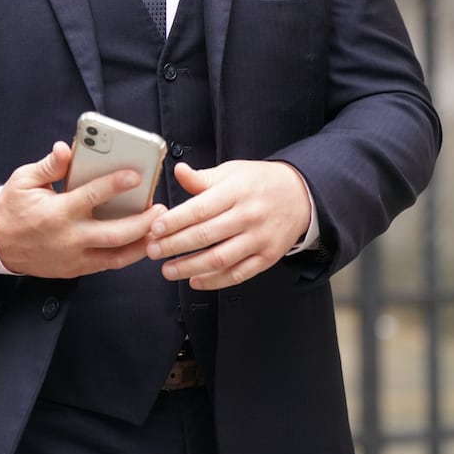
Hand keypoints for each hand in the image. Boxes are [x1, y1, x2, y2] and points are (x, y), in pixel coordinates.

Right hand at [0, 140, 163, 277]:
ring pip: (117, 256)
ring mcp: (74, 258)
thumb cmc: (12, 208)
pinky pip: (108, 264)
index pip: (92, 197)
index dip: (116, 185)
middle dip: (143, 222)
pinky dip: (127, 254)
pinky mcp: (76, 269)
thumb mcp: (24, 180)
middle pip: (115, 234)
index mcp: (56, 213)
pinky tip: (141, 241)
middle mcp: (69, 238)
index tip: (136, 176)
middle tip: (161, 209)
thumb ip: (50, 165)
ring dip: (142, 243)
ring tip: (159, 228)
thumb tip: (66, 149)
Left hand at [145, 160, 310, 289]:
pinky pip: (238, 274)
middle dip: (174, 246)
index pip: (200, 208)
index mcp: (236, 192)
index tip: (155, 229)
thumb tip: (178, 171)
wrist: (300, 195)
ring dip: (190, 268)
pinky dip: (215, 281)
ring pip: (220, 259)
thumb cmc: (259, 182)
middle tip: (153, 251)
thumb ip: (202, 178)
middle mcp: (248, 216)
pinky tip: (195, 281)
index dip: (175, 221)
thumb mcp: (232, 172)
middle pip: (206, 236)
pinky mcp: (267, 257)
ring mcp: (259, 239)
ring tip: (168, 270)